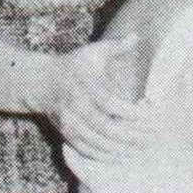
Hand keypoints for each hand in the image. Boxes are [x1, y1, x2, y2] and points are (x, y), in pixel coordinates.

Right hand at [50, 36, 150, 159]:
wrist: (40, 82)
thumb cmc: (72, 66)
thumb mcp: (92, 52)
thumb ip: (115, 46)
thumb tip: (136, 36)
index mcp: (85, 85)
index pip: (110, 103)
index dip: (131, 112)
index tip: (151, 115)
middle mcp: (76, 106)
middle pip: (106, 127)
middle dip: (131, 135)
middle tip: (152, 137)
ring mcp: (70, 123)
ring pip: (97, 142)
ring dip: (121, 149)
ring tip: (142, 149)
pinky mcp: (66, 134)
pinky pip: (86, 150)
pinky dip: (105, 156)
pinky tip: (122, 156)